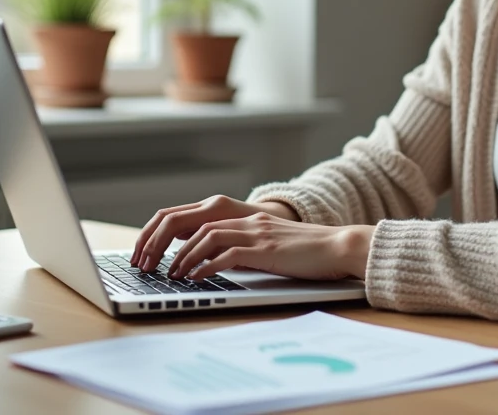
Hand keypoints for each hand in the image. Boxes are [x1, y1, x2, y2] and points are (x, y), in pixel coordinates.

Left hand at [167, 215, 374, 281]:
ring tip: (172, 274)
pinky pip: (228, 254)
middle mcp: (250, 221)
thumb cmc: (311, 253)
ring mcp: (257, 233)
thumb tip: (221, 264)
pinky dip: (207, 266)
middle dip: (171, 246)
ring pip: (207, 237)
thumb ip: (250, 249)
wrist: (341, 247)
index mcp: (250, 219)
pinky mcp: (265, 249)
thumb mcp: (274, 247)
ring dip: (185, 257)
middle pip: (197, 225)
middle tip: (157, 266)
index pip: (202, 220)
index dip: (177, 236)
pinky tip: (197, 278)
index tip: (161, 253)